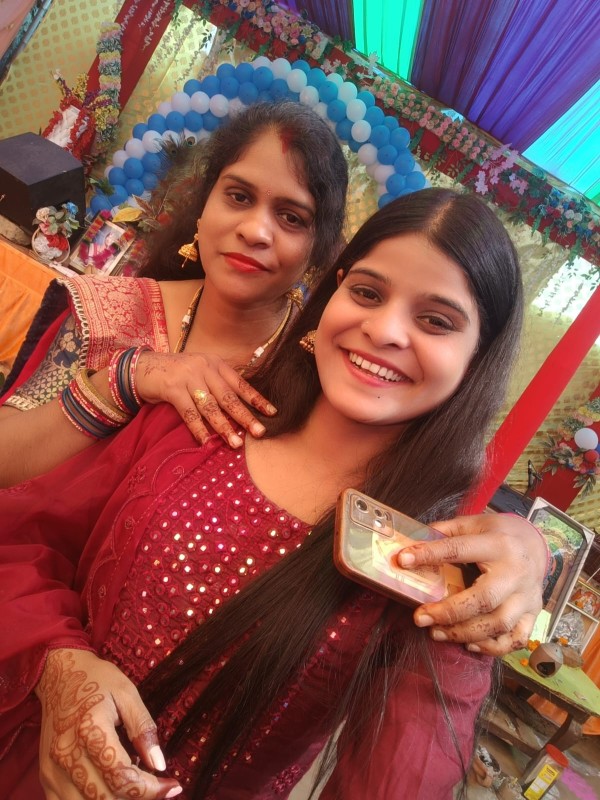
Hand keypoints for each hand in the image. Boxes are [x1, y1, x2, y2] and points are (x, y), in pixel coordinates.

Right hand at [35, 649, 181, 799]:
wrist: (59, 675)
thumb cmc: (97, 680)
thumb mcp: (127, 693)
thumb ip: (143, 728)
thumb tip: (159, 764)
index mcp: (90, 729)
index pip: (121, 776)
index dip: (151, 789)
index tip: (172, 787)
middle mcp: (67, 754)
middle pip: (105, 798)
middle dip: (137, 797)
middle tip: (156, 787)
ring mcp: (53, 770)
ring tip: (133, 784)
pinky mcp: (46, 778)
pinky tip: (111, 788)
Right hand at [135, 350, 276, 447]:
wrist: (143, 367)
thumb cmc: (176, 374)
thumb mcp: (200, 373)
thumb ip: (217, 385)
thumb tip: (239, 409)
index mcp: (215, 364)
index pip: (240, 384)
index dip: (256, 399)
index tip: (272, 413)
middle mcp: (205, 368)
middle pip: (228, 397)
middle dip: (245, 416)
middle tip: (259, 432)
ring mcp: (188, 377)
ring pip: (211, 406)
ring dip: (224, 427)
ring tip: (235, 443)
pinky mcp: (172, 388)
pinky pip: (189, 413)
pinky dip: (198, 428)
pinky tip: (207, 441)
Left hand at [397, 514, 545, 655]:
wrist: (536, 543)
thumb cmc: (499, 533)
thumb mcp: (474, 523)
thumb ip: (446, 532)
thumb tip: (412, 542)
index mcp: (498, 544)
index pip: (459, 550)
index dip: (429, 555)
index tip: (403, 560)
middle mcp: (515, 572)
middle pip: (484, 598)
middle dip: (449, 611)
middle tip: (420, 617)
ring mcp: (527, 596)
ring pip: (499, 623)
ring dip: (464, 633)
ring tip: (436, 632)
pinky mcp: (533, 614)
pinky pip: (515, 639)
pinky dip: (491, 647)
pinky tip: (468, 643)